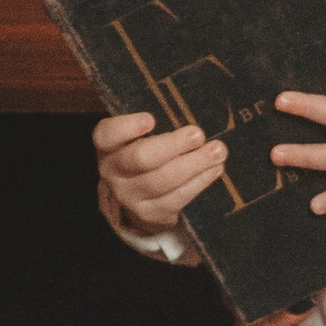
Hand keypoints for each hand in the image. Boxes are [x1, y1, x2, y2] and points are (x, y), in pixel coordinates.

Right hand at [95, 104, 223, 237]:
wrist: (137, 196)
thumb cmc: (144, 151)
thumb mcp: (139, 136)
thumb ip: (155, 125)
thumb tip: (190, 112)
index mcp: (108, 145)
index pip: (108, 134)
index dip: (127, 127)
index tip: (151, 119)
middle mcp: (112, 171)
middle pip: (141, 158)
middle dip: (173, 145)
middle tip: (198, 134)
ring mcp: (129, 195)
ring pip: (162, 179)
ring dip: (194, 164)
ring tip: (218, 151)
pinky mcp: (149, 213)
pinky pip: (176, 198)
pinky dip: (198, 182)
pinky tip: (215, 170)